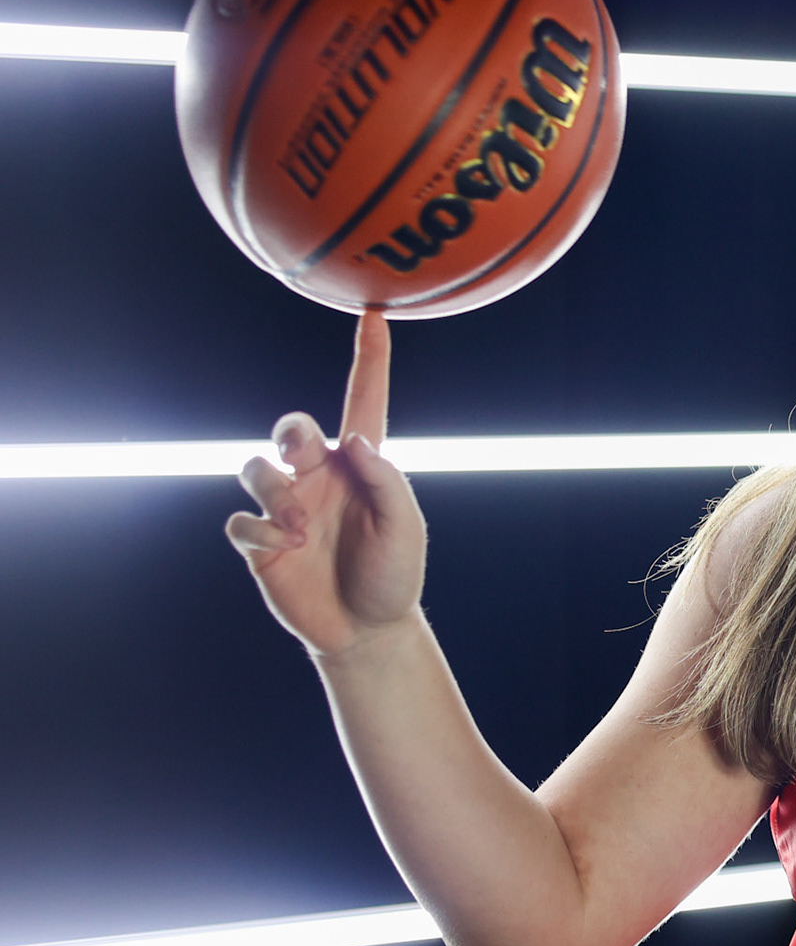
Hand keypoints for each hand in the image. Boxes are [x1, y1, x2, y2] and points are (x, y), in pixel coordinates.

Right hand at [227, 311, 427, 658]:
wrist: (364, 631)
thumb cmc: (393, 575)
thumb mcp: (404, 529)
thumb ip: (386, 482)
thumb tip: (355, 441)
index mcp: (361, 466)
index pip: (363, 401)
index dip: (369, 359)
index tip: (374, 314)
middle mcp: (319, 477)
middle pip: (290, 427)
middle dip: (290, 433)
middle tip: (303, 455)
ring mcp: (287, 506)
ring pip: (254, 467)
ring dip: (275, 492)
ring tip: (301, 527)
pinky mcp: (260, 539)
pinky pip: (241, 518)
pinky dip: (262, 529)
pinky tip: (288, 549)